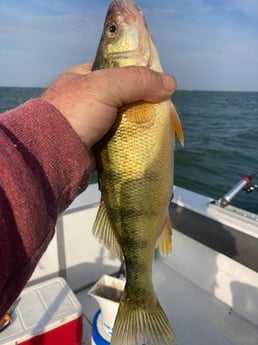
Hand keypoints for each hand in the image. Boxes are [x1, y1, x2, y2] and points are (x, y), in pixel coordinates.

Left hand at [41, 62, 175, 148]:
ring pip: (123, 116)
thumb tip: (170, 83)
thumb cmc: (76, 112)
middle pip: (124, 93)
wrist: (54, 153)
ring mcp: (91, 120)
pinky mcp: (96, 140)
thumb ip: (138, 80)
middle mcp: (87, 96)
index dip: (139, 72)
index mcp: (84, 75)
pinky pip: (119, 134)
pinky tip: (143, 137)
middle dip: (142, 100)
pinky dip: (131, 136)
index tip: (156, 81)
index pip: (118, 67)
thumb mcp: (106, 86)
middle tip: (159, 105)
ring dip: (139, 120)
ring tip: (155, 123)